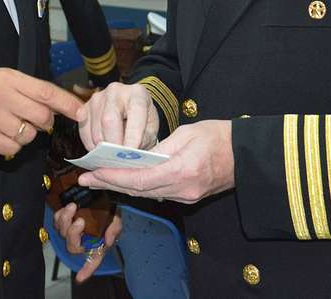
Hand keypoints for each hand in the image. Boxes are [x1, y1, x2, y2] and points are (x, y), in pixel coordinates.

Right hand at [0, 68, 81, 155]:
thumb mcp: (0, 80)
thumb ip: (28, 90)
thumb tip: (59, 105)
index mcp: (8, 78)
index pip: (46, 91)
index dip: (67, 103)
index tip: (81, 111)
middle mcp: (1, 96)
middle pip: (42, 116)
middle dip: (43, 122)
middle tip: (32, 120)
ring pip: (29, 135)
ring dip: (25, 134)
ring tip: (8, 125)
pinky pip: (14, 148)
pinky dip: (11, 146)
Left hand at [53, 203, 121, 282]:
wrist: (101, 196)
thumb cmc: (109, 211)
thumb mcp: (116, 219)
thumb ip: (114, 229)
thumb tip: (108, 241)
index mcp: (97, 244)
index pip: (93, 261)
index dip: (87, 270)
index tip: (80, 277)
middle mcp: (83, 240)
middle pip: (72, 246)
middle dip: (73, 234)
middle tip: (80, 221)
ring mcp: (72, 230)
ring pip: (62, 232)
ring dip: (65, 221)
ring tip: (73, 207)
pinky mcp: (65, 220)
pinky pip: (57, 221)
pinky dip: (60, 215)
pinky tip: (67, 208)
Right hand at [77, 82, 158, 150]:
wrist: (130, 110)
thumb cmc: (142, 120)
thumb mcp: (150, 129)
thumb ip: (143, 140)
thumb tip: (129, 154)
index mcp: (137, 93)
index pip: (135, 113)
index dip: (133, 135)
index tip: (131, 152)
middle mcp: (115, 91)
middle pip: (109, 120)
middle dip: (113, 144)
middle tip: (118, 159)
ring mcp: (97, 98)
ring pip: (95, 130)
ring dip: (103, 149)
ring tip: (112, 155)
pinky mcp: (84, 107)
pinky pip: (83, 132)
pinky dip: (92, 145)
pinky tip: (102, 148)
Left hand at [78, 120, 234, 203]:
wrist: (246, 155)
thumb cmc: (218, 137)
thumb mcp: (188, 132)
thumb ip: (161, 146)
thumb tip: (137, 155)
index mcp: (182, 171)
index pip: (139, 179)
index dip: (113, 177)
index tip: (93, 173)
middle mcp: (182, 189)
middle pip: (138, 190)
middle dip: (110, 184)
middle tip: (85, 180)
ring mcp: (186, 196)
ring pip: (146, 194)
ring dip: (121, 186)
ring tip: (98, 178)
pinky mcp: (188, 197)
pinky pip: (157, 193)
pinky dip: (137, 186)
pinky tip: (123, 179)